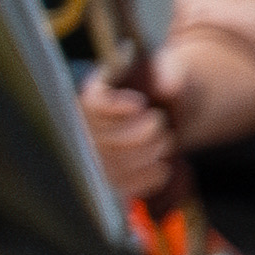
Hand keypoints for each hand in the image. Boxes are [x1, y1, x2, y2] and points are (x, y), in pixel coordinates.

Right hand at [86, 70, 180, 207]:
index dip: (114, 108)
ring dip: (147, 155)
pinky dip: (148, 177)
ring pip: (114, 165)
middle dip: (141, 134)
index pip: (91, 105)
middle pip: (103, 139)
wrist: (167, 109)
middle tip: (160, 121)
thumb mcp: (167, 70)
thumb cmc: (161, 85)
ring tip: (165, 141)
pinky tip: (161, 165)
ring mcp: (96, 155)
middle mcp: (86, 127)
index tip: (140, 103)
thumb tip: (168, 87)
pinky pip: (124, 185)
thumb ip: (168, 72)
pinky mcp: (110, 177)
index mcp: (94, 95)